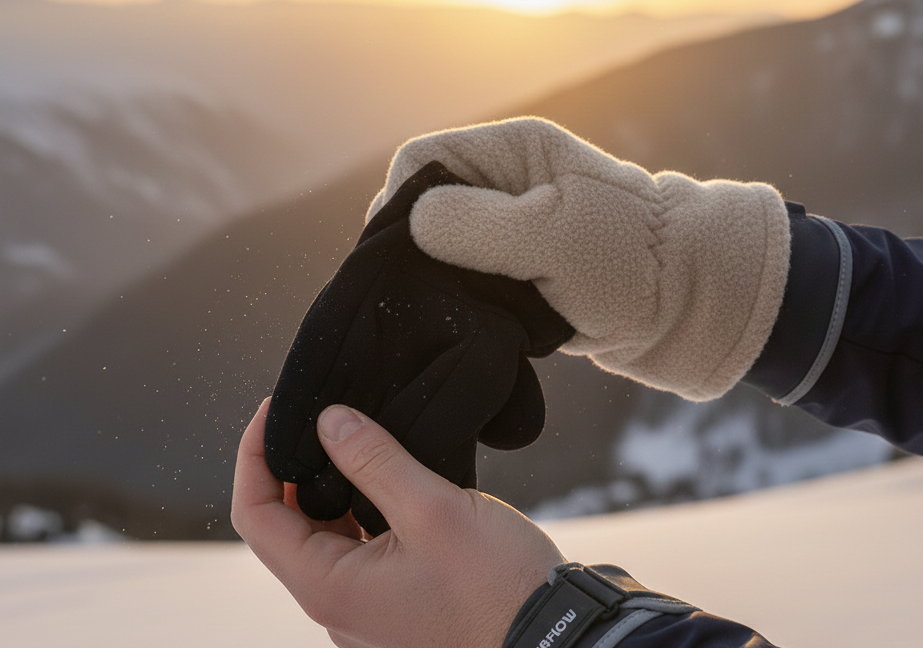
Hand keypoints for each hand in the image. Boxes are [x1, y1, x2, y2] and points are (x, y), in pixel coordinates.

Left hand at [232, 399, 565, 647]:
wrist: (555, 639)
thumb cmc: (498, 587)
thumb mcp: (432, 510)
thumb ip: (375, 461)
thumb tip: (329, 421)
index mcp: (330, 588)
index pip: (257, 517)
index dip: (254, 457)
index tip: (274, 409)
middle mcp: (339, 605)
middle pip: (287, 527)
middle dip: (293, 465)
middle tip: (318, 413)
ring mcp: (368, 608)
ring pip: (326, 537)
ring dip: (330, 485)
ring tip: (354, 435)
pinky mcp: (398, 602)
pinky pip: (359, 549)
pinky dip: (360, 507)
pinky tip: (387, 475)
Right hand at [369, 117, 790, 400]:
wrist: (694, 308)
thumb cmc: (632, 263)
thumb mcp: (553, 236)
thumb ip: (477, 225)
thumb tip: (408, 222)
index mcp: (513, 152)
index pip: (421, 161)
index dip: (401, 206)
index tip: (406, 259)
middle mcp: (507, 183)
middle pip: (426, 208)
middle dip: (417, 251)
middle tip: (426, 296)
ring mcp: (515, 228)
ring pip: (444, 251)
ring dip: (443, 283)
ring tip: (455, 314)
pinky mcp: (522, 271)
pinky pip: (470, 282)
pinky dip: (466, 304)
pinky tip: (474, 326)